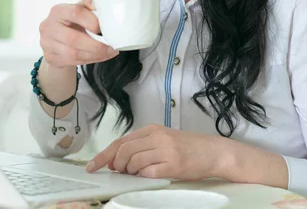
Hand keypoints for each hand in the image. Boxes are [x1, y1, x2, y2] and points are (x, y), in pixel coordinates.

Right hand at [39, 0, 118, 68]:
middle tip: (111, 47)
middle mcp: (49, 26)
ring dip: (94, 55)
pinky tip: (98, 57)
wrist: (56, 39)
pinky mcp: (50, 57)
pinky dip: (89, 60)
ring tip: (108, 53)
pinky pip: (72, 62)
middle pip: (73, 38)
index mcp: (58, 11)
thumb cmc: (71, 22)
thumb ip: (91, 4)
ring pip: (73, 54)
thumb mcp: (80, 9)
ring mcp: (47, 43)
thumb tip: (101, 6)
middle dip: (96, 45)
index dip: (91, 21)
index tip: (102, 28)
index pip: (75, 13)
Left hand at [86, 124, 222, 179]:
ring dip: (131, 171)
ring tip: (138, 173)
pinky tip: (149, 175)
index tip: (92, 166)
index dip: (104, 155)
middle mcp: (157, 138)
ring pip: (134, 162)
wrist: (214, 152)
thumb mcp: (162, 139)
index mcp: (151, 130)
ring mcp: (165, 151)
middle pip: (123, 151)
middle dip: (117, 165)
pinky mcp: (173, 165)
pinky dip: (144, 176)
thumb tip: (116, 161)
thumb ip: (141, 146)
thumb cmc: (187, 147)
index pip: (120, 142)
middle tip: (120, 171)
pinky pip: (149, 172)